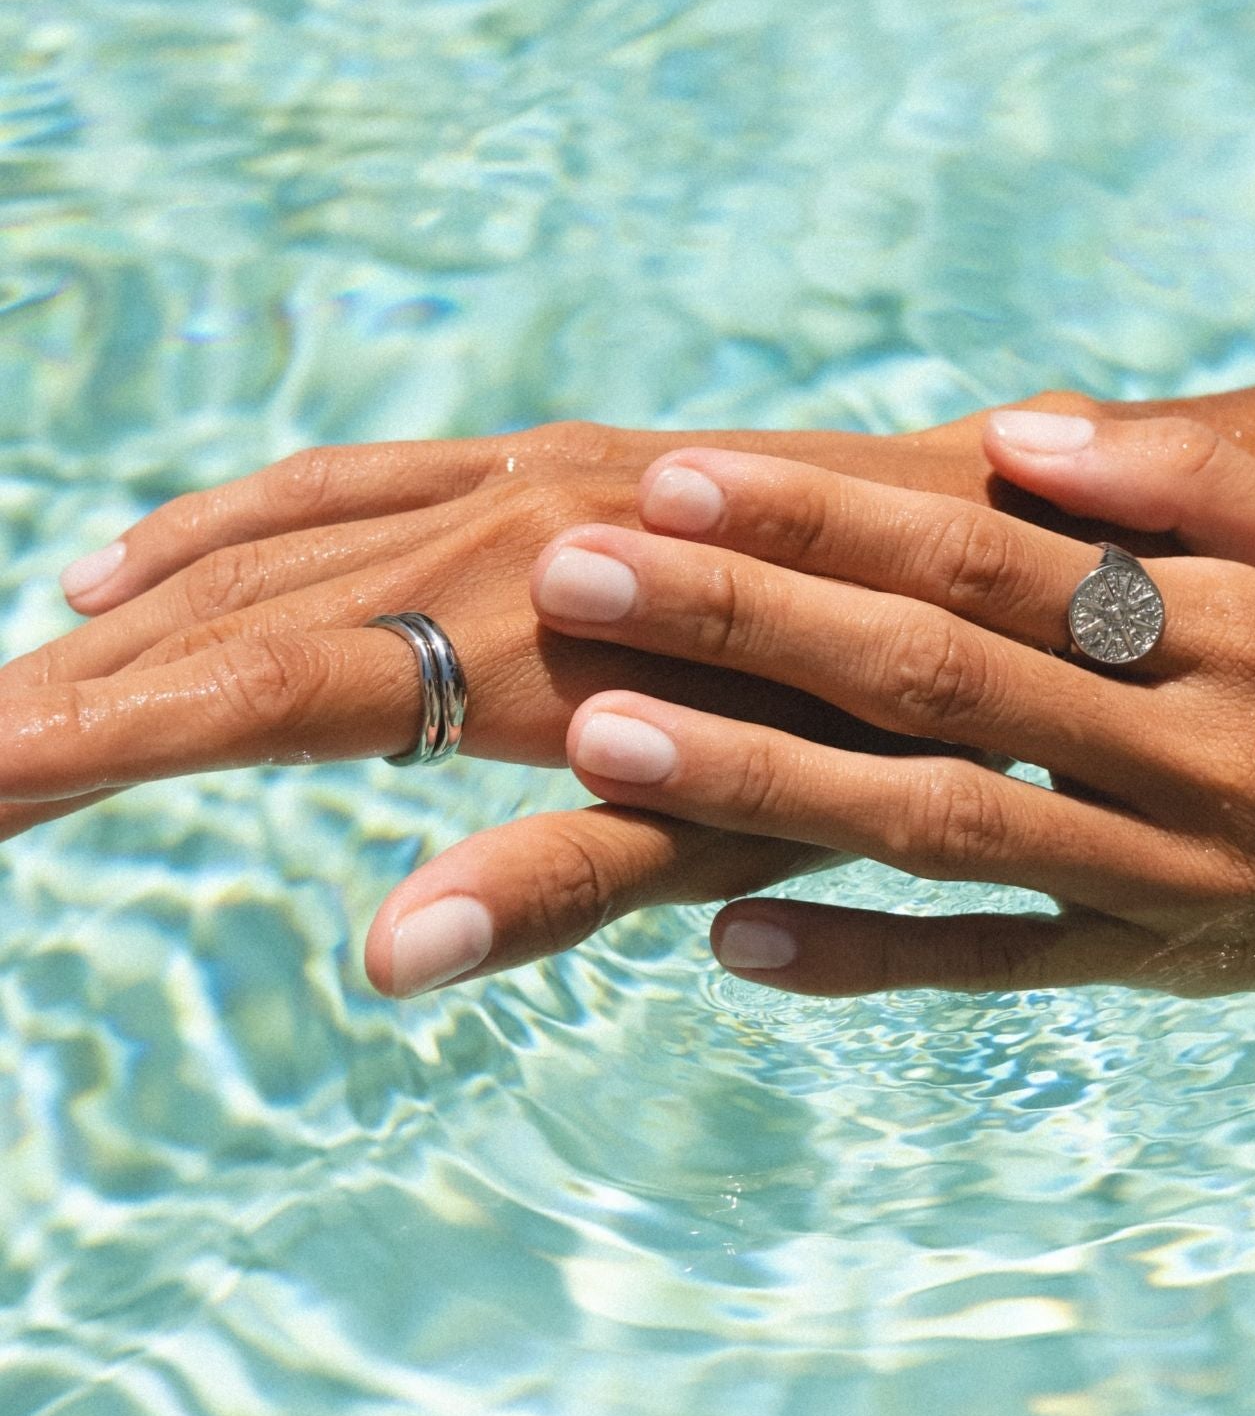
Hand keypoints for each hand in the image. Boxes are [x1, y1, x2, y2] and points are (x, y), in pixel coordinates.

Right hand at [0, 403, 1094, 871]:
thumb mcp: (748, 822)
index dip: (81, 743)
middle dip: (71, 692)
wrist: (996, 544)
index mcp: (525, 635)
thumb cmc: (889, 710)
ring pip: (268, 540)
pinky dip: (229, 526)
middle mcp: (497, 526)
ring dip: (129, 615)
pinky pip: (345, 483)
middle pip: (227, 616)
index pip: (247, 695)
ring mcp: (517, 476)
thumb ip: (568, 878)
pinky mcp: (544, 457)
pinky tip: (151, 562)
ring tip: (16, 682)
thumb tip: (386, 958)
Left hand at [370, 409, 1254, 1013]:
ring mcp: (1160, 872)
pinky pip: (996, 969)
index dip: (824, 519)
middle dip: (742, 623)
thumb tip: (1021, 430)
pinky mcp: (1159, 966)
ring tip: (604, 738)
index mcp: (1218, 623)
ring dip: (762, 782)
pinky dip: (866, 959)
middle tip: (578, 577)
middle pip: (926, 679)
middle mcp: (1177, 749)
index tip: (679, 480)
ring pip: (935, 825)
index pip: (983, 557)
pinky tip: (732, 938)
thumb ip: (1189, 478)